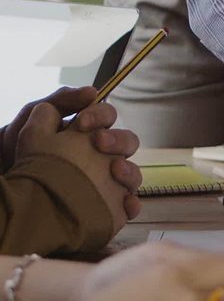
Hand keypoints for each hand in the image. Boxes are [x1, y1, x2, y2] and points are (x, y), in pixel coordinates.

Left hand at [14, 103, 130, 232]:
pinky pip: (127, 206)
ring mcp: (106, 182)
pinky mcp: (105, 208)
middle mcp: (102, 156)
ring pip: (132, 174)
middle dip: (119, 140)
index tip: (83, 121)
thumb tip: (92, 92)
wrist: (5, 185)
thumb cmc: (18, 151)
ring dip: (129, 170)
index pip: (108, 117)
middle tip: (98, 143)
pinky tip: (126, 204)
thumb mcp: (33, 120)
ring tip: (114, 171)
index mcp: (88, 133)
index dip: (101, 115)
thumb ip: (60, 102)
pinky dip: (133, 204)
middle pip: (128, 143)